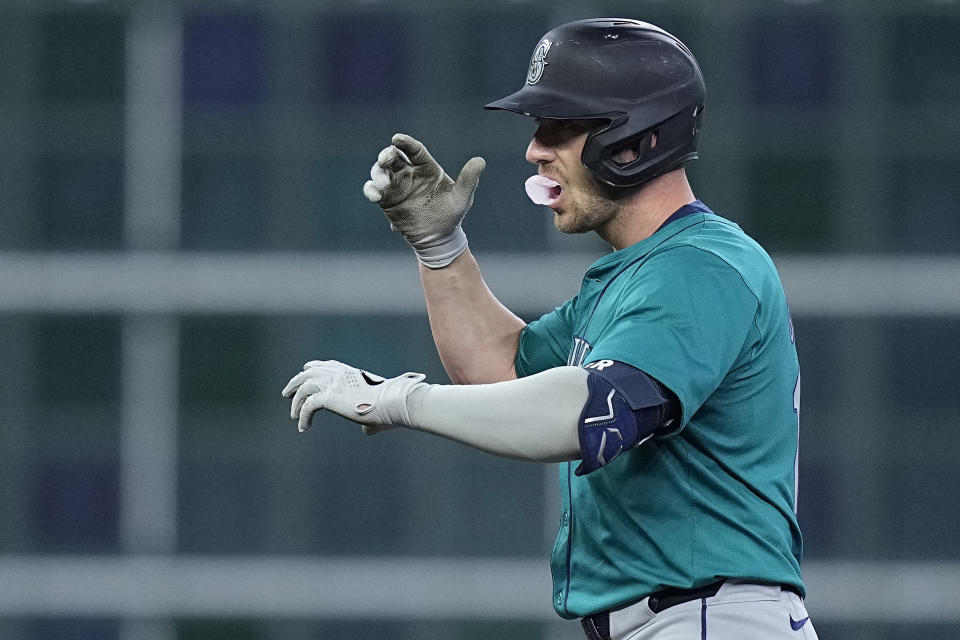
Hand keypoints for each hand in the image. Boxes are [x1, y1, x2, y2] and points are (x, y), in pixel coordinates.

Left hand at [281, 360, 425, 433]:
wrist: (392, 402)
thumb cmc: (391, 407)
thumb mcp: (379, 409)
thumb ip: (369, 419)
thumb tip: (367, 431)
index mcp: (351, 373)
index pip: (329, 365)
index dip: (315, 367)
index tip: (306, 369)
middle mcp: (340, 374)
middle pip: (311, 372)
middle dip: (297, 381)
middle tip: (287, 392)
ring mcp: (333, 384)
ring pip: (304, 386)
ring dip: (296, 400)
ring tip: (293, 415)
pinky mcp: (329, 397)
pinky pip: (308, 406)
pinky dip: (303, 416)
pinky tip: (304, 426)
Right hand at [362, 133, 485, 268]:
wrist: (438, 238)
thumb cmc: (451, 215)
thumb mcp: (462, 198)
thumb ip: (468, 179)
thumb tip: (480, 161)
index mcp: (427, 167)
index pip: (414, 150)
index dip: (405, 142)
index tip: (396, 138)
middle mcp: (409, 173)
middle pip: (393, 157)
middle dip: (386, 155)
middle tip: (385, 160)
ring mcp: (396, 186)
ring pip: (380, 172)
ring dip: (377, 173)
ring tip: (382, 184)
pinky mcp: (386, 200)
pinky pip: (373, 191)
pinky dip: (370, 190)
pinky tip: (375, 195)